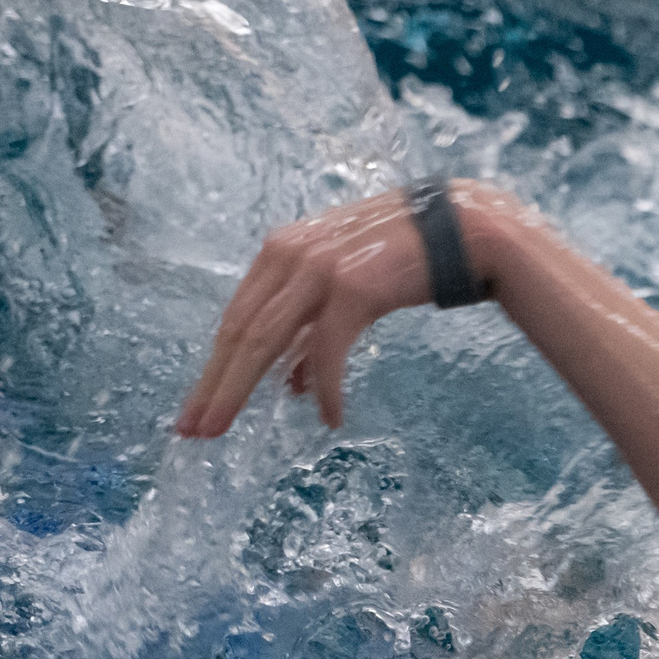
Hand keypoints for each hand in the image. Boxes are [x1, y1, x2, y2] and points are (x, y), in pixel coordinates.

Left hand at [176, 188, 444, 436]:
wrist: (464, 229)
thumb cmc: (407, 257)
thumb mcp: (345, 284)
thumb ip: (312, 326)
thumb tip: (289, 382)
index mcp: (281, 251)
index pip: (236, 317)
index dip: (215, 366)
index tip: (199, 406)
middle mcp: (291, 255)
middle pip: (240, 331)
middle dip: (214, 385)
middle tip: (194, 429)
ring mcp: (319, 270)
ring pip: (264, 341)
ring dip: (240, 390)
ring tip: (223, 428)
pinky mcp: (353, 288)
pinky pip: (326, 351)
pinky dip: (324, 389)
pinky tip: (329, 417)